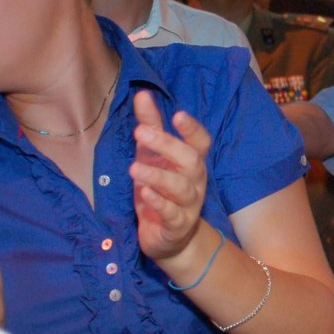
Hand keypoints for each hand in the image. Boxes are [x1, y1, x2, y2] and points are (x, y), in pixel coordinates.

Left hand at [130, 90, 211, 262]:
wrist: (169, 239)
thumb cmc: (161, 190)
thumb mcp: (153, 157)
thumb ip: (151, 126)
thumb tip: (142, 94)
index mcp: (191, 161)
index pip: (199, 142)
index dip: (192, 128)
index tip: (177, 114)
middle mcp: (195, 181)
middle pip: (190, 159)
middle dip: (167, 145)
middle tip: (140, 131)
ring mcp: (189, 205)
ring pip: (181, 187)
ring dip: (158, 176)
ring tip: (134, 169)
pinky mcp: (177, 226)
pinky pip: (172, 214)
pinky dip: (159, 203)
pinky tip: (144, 194)